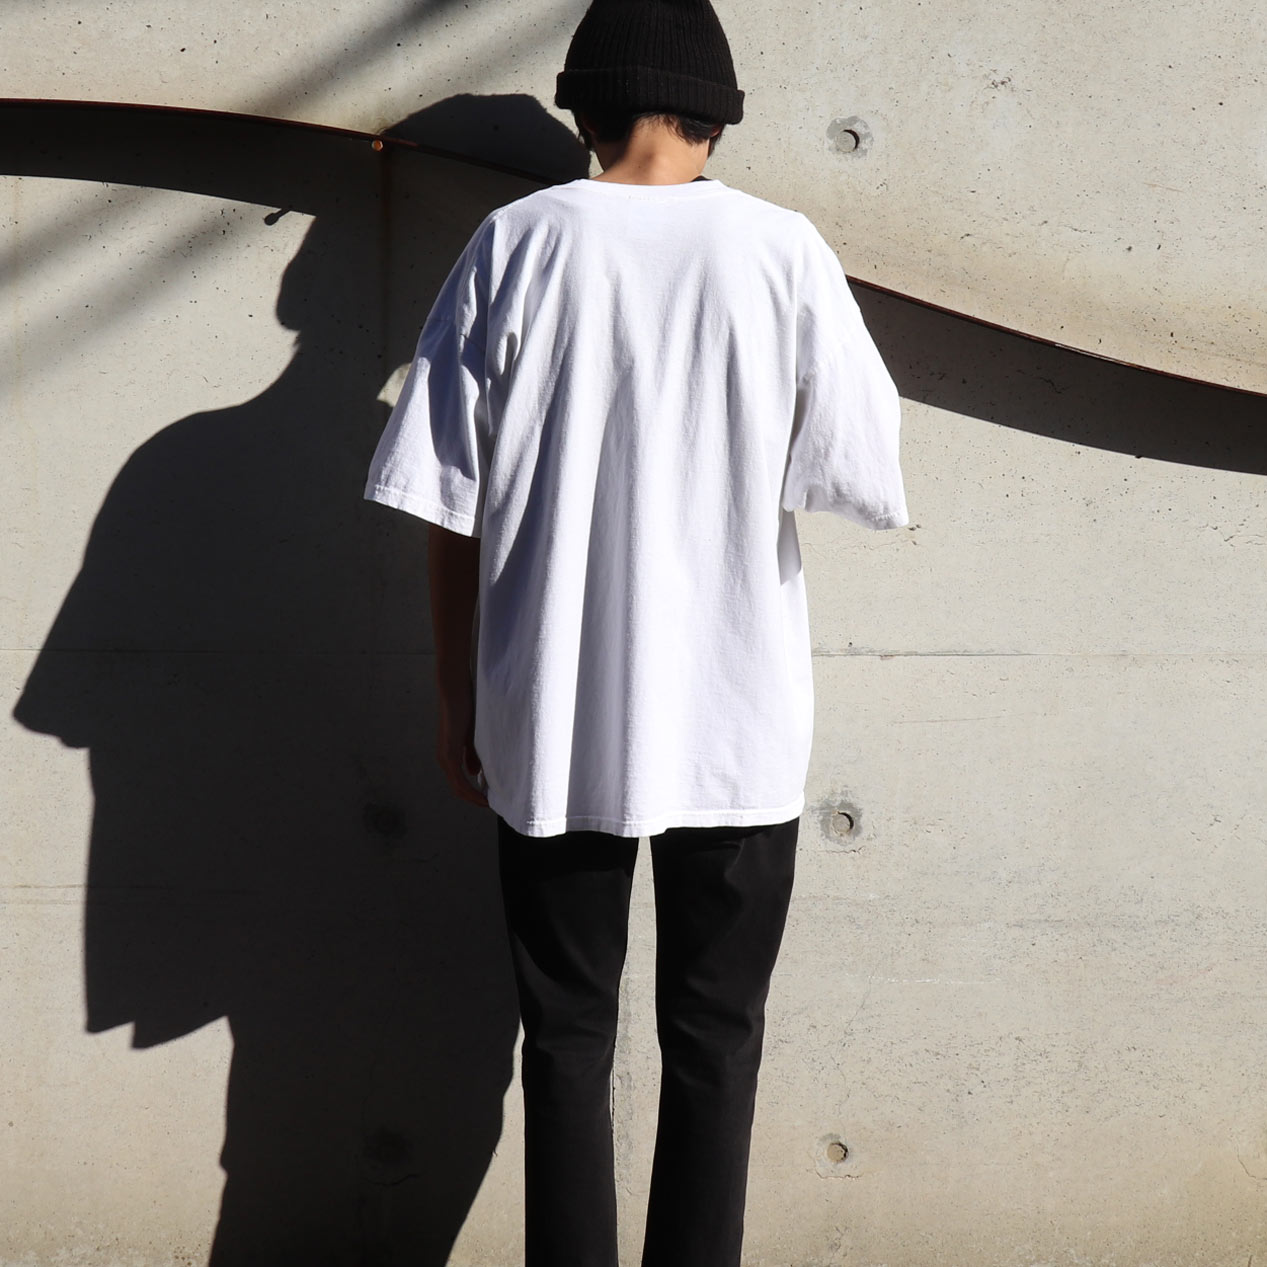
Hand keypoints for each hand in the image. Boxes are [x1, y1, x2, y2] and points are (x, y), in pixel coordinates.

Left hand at [436, 688, 488, 808]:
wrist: (454, 692)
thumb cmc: (464, 709)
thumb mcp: (471, 736)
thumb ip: (471, 754)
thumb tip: (474, 773)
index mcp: (448, 755)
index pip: (459, 782)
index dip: (473, 793)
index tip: (490, 798)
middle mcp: (443, 760)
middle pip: (458, 789)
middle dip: (475, 799)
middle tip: (492, 805)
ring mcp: (444, 758)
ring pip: (458, 788)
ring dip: (474, 798)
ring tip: (490, 804)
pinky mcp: (449, 754)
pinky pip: (459, 780)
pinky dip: (471, 790)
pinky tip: (483, 795)